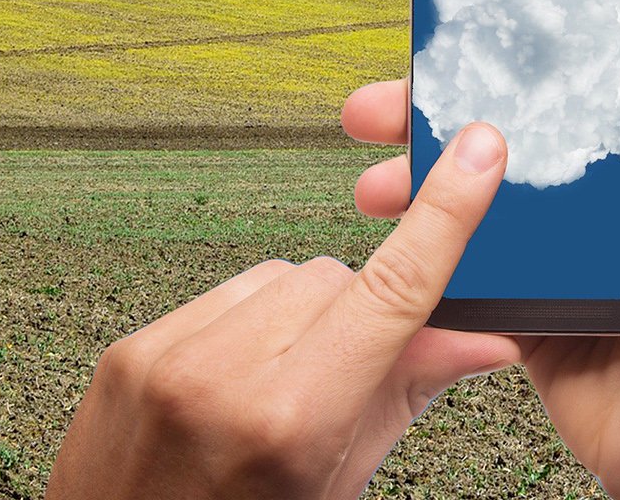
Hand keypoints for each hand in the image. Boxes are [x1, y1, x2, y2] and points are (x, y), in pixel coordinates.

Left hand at [47, 122, 518, 499]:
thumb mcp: (341, 481)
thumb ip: (409, 391)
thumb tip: (487, 337)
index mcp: (294, 419)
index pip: (392, 291)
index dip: (444, 216)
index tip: (478, 152)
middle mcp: (225, 376)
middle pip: (338, 277)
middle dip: (359, 314)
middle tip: (346, 378)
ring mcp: (168, 356)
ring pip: (284, 275)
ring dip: (301, 314)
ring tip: (280, 385)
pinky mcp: (131, 347)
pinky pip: (225, 292)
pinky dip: (249, 322)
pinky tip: (237, 378)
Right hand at [350, 8, 619, 499]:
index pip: (583, 89)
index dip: (524, 54)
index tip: (465, 28)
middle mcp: (605, 204)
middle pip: (514, 137)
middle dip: (444, 116)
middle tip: (380, 107)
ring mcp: (564, 256)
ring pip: (480, 198)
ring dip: (423, 181)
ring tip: (374, 182)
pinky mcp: (530, 307)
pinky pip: (471, 267)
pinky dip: (431, 250)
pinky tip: (394, 238)